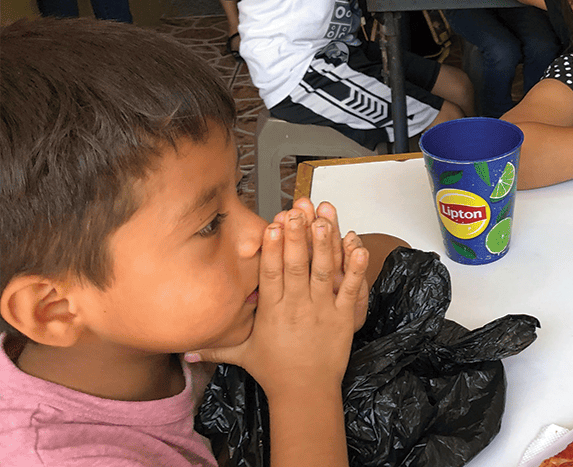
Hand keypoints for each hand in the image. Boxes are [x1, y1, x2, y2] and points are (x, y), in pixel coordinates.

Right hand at [187, 207, 369, 397]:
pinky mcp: (343, 317)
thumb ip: (214, 346)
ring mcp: (322, 310)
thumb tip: (183, 349)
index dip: (271, 248)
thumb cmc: (275, 372)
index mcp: (272, 310)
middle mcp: (296, 306)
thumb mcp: (242, 355)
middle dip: (296, 237)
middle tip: (296, 212)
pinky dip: (355, 268)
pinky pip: (350, 289)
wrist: (305, 392)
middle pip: (295, 266)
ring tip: (323, 220)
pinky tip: (358, 246)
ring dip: (324, 245)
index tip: (271, 226)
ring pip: (323, 272)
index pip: (270, 273)